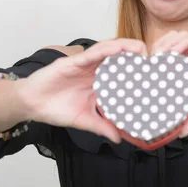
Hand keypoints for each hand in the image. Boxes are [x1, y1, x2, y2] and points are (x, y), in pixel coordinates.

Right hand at [16, 38, 147, 143]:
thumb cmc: (57, 109)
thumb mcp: (84, 120)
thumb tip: (119, 139)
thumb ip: (102, 126)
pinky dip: (106, 49)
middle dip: (137, 56)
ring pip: (109, 51)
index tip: (156, 75)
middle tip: (155, 59)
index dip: (139, 72)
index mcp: (100, 82)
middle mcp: (96, 70)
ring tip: (141, 49)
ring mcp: (86, 64)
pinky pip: (93, 53)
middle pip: (120, 59)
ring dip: (126, 47)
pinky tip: (118, 48)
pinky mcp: (74, 61)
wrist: (31, 105)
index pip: (123, 73)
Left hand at [151, 31, 187, 136]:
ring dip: (165, 44)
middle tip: (146, 63)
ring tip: (156, 56)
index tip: (144, 75)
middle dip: (156, 52)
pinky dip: (181, 42)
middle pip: (171, 48)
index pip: (171, 65)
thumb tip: (180, 134)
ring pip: (179, 39)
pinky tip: (173, 51)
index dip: (157, 67)